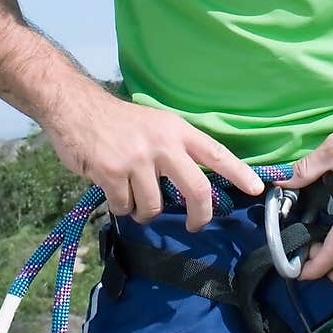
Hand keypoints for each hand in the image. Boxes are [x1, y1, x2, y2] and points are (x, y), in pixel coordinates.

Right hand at [43, 85, 263, 231]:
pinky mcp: (112, 173)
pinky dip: (120, 206)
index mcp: (176, 130)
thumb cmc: (117, 121)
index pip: (215, 153)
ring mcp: (137, 159)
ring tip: (133, 197)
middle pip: (196, 189)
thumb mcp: (155, 124)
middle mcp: (162, 144)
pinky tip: (112, 189)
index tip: (256, 188)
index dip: (238, 172)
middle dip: (200, 215)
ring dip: (144, 212)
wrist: (76, 107)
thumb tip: (192, 187)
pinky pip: (124, 207)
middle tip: (196, 224)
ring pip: (154, 207)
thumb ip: (174, 150)